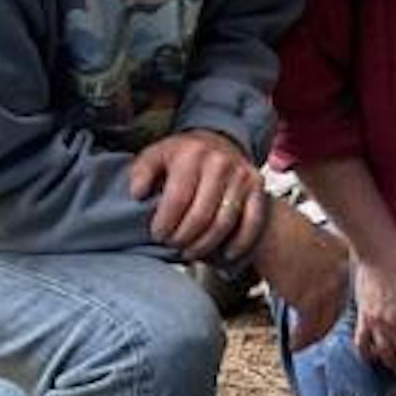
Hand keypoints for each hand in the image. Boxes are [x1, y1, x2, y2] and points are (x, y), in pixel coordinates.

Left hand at [129, 130, 267, 261]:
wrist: (218, 141)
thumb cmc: (182, 156)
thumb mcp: (156, 155)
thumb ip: (141, 172)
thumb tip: (138, 194)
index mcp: (191, 153)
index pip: (178, 199)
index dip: (166, 223)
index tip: (158, 235)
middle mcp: (219, 162)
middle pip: (201, 215)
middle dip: (183, 238)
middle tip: (173, 245)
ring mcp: (241, 174)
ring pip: (225, 222)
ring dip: (206, 245)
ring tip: (190, 251)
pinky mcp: (258, 186)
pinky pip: (252, 222)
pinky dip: (240, 243)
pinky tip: (226, 254)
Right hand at [253, 203, 349, 350]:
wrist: (255, 224)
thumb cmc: (272, 225)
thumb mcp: (306, 238)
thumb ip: (317, 259)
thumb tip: (313, 283)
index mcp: (342, 251)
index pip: (346, 286)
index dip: (335, 305)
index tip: (327, 318)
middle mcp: (341, 269)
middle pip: (338, 306)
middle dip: (326, 323)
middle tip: (314, 334)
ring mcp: (328, 285)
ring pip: (325, 321)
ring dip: (313, 335)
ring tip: (301, 343)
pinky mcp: (310, 300)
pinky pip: (309, 328)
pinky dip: (301, 339)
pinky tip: (294, 345)